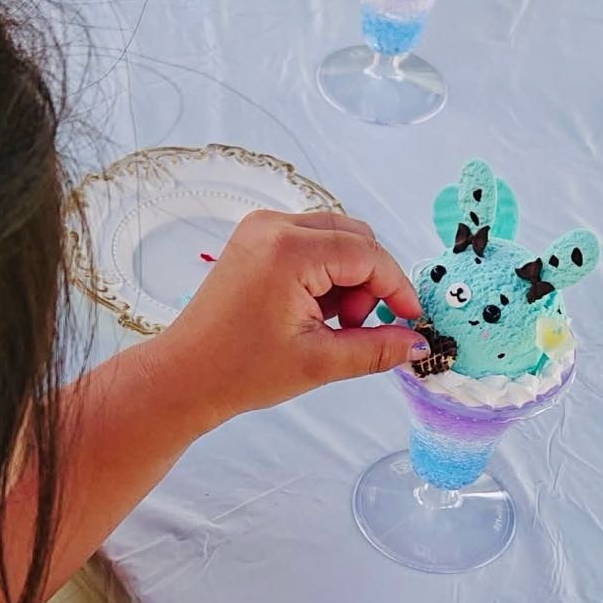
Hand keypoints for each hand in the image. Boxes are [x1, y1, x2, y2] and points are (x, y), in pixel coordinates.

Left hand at [149, 209, 429, 432]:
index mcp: (288, 251)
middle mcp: (273, 227)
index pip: (368, 254)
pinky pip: (311, 243)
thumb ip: (377, 348)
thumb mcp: (319, 362)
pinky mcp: (256, 240)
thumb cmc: (238, 370)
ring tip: (331, 322)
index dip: (396, 287)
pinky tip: (314, 310)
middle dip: (370, 281)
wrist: (184, 376)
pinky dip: (326, 272)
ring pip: (335, 238)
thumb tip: (417, 342)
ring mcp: (261, 230)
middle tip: (357, 325)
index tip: (410, 318)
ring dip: (349, 276)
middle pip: (354, 237)